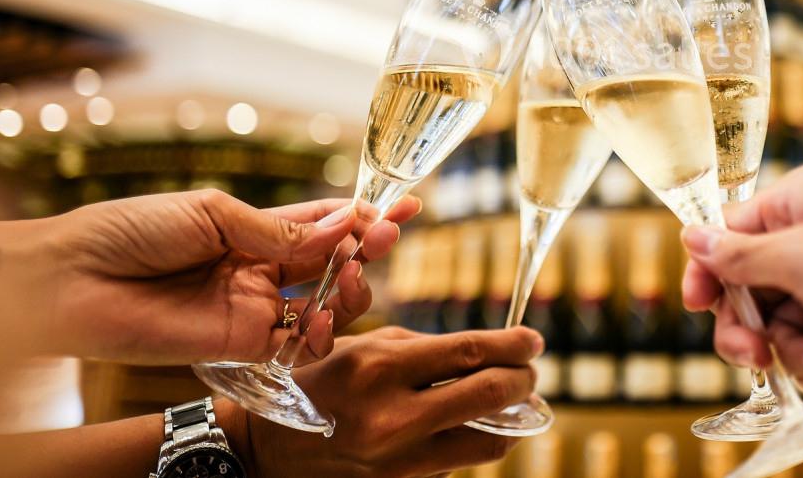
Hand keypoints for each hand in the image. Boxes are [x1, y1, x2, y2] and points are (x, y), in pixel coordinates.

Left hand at [31, 189, 419, 363]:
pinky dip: (317, 335)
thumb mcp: (213, 214)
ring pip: (324, 305)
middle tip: (384, 241)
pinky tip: (316, 320)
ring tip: (353, 279)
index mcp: (254, 230)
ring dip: (350, 291)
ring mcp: (252, 307)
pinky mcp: (239, 343)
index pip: (324, 222)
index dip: (366, 215)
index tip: (407, 205)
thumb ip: (278, 230)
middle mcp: (260, 269)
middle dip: (366, 250)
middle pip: (333, 262)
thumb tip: (339, 228)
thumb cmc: (131, 231)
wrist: (71, 279)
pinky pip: (294, 345)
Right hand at [226, 327, 541, 477]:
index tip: (533, 340)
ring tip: (512, 400)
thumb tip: (489, 351)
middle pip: (490, 397)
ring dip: (510, 419)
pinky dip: (475, 438)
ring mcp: (398, 459)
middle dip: (522, 379)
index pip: (470, 353)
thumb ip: (427, 350)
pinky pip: (459, 462)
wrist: (270, 445)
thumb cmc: (324, 381)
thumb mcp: (367, 347)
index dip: (512, 345)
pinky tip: (474, 422)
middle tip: (529, 368)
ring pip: (487, 442)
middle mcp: (393, 417)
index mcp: (382, 367)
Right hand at [681, 164, 802, 395]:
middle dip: (748, 327)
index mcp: (798, 204)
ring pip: (782, 330)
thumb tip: (690, 236)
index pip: (727, 234)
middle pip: (748, 290)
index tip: (696, 306)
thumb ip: (740, 257)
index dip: (706, 272)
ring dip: (794, 352)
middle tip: (753, 354)